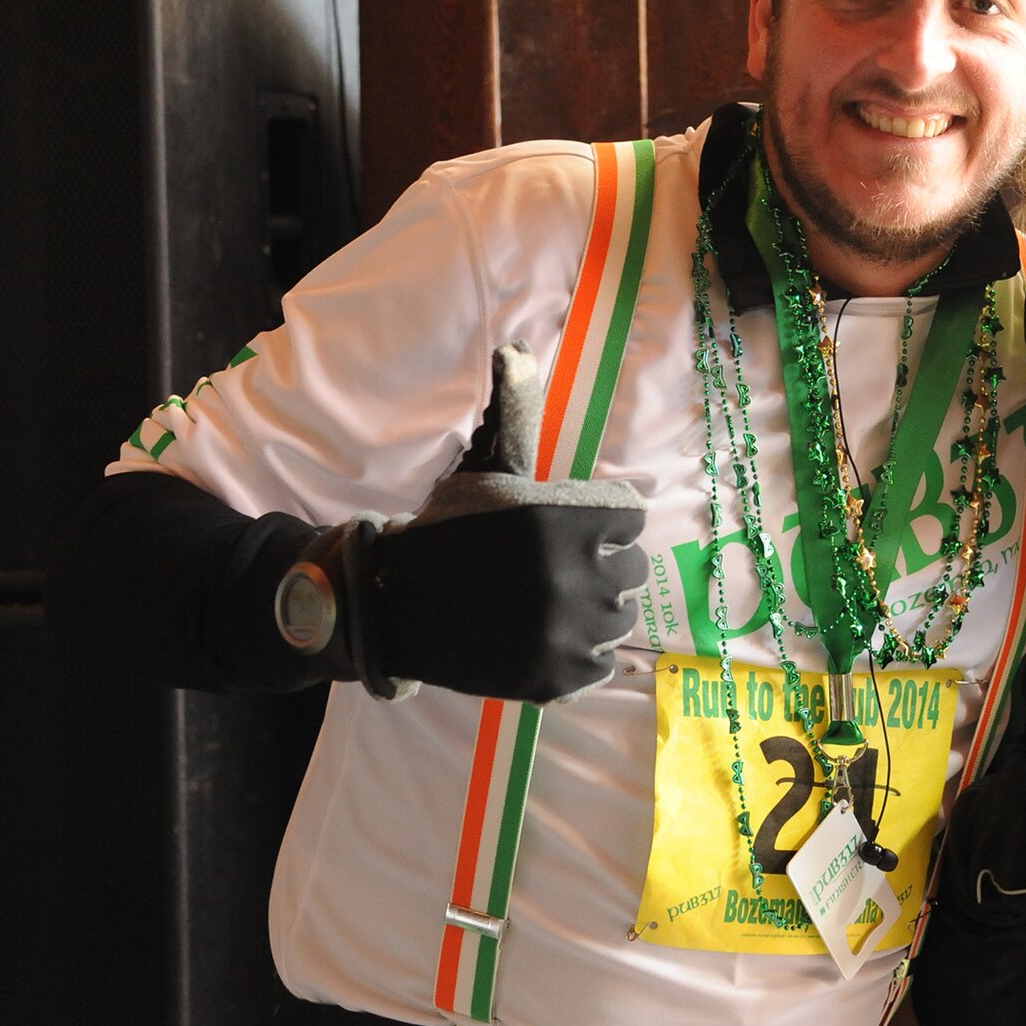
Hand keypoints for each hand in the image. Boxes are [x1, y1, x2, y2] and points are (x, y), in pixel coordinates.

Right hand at [304, 342, 648, 701]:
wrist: (393, 606)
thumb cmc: (447, 530)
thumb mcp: (484, 468)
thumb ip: (515, 411)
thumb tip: (515, 347)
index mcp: (567, 517)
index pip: (631, 515)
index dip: (599, 518)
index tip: (564, 527)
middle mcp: (575, 575)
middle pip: (631, 568)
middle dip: (597, 564)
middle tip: (549, 569)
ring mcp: (569, 632)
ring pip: (618, 617)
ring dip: (590, 610)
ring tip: (543, 603)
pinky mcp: (560, 678)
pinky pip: (602, 663)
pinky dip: (579, 654)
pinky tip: (544, 636)